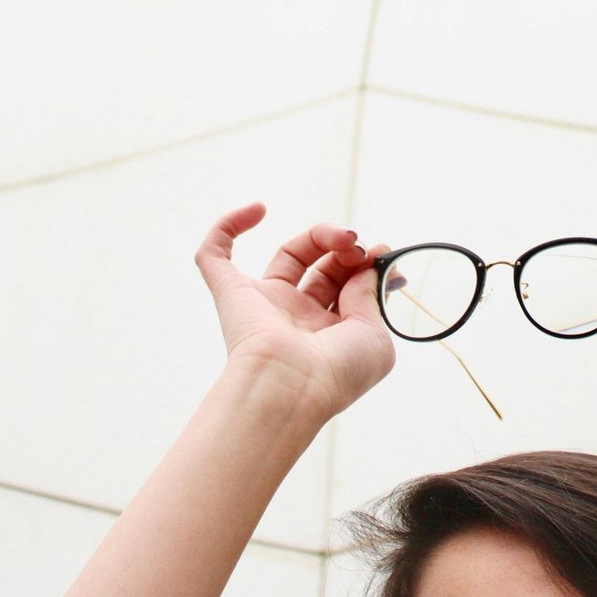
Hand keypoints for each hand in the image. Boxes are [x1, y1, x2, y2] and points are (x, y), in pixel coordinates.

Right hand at [194, 202, 395, 422]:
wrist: (292, 387)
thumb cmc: (337, 373)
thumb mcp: (375, 335)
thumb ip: (371, 297)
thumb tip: (368, 266)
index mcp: (329, 334)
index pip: (347, 288)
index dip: (366, 265)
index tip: (383, 254)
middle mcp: (297, 318)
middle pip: (323, 267)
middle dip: (346, 249)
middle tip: (359, 246)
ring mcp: (263, 304)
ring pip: (289, 254)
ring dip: (320, 234)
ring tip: (342, 237)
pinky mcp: (230, 294)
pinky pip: (214, 255)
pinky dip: (229, 226)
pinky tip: (258, 208)